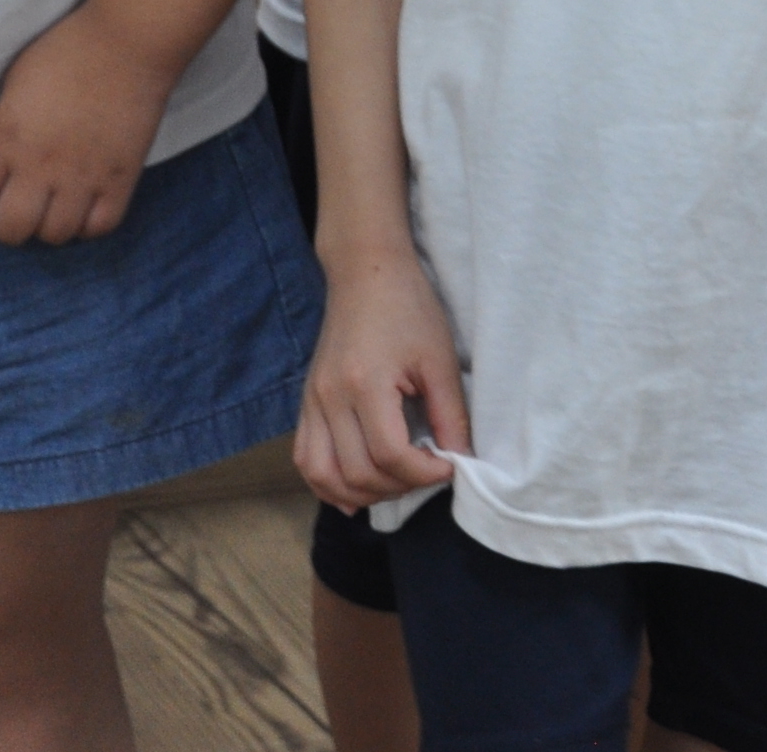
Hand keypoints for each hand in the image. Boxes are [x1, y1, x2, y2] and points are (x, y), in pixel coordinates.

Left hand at [0, 3, 172, 247]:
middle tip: (12, 203)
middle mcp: (41, 167)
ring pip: (54, 235)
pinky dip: (87, 224)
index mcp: (8, 138)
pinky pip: (98, 228)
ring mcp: (83, 178)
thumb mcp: (15, 83)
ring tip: (49, 205)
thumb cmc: (67, 50)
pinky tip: (83, 205)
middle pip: (9, 230)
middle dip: (3, 222)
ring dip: (46, 224)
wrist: (128, 41)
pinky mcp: (121, 180)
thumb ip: (4, 127)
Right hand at [292, 246, 465, 514]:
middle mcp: (330, 398)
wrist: (366, 273)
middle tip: (427, 471)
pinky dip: (327, 483)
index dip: (425, 472)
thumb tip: (460, 461)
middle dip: (399, 487)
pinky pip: (305, 459)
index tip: (450, 465)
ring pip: (322, 476)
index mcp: (365, 383)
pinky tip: (355, 490)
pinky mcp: (306, 402)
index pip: (390, 455)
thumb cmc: (408, 308)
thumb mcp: (439, 359)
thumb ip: (450, 415)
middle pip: (357, 473)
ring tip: (394, 485)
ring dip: (360, 494)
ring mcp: (312, 401)